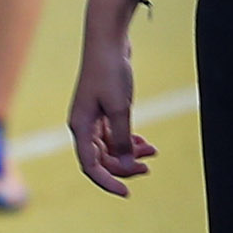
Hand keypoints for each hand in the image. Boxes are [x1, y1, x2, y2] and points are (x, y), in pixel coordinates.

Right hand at [69, 17, 153, 195]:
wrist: (108, 39)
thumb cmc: (109, 70)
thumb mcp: (120, 107)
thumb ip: (123, 138)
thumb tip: (126, 164)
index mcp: (80, 127)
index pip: (90, 166)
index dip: (108, 182)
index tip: (127, 193)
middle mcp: (83, 125)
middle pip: (102, 159)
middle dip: (124, 166)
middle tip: (148, 167)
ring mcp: (93, 118)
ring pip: (110, 148)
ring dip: (130, 153)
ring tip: (152, 152)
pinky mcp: (105, 109)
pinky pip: (115, 135)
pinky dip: (130, 140)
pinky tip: (145, 143)